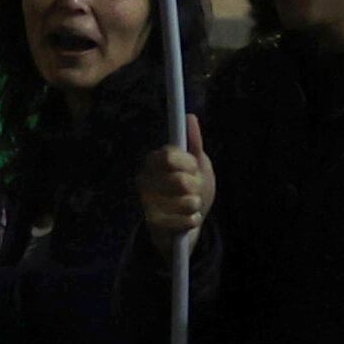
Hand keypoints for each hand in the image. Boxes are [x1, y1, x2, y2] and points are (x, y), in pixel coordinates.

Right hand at [138, 117, 215, 237]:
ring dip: (195, 204)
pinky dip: (193, 220)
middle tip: (191, 189)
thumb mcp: (198, 166)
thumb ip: (194, 144)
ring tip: (189, 205)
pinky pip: (186, 220)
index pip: (169, 156)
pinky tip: (187, 219)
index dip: (187, 163)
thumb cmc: (192, 191)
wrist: (186, 226)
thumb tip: (190, 117)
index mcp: (154, 161)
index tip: (193, 167)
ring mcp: (147, 202)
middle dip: (195, 187)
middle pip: (180, 181)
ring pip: (187, 202)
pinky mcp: (153, 223)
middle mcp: (144, 179)